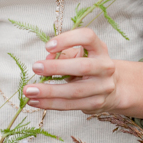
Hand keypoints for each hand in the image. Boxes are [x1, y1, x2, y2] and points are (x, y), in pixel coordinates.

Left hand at [22, 27, 142, 118]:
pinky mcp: (95, 104)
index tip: (48, 46)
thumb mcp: (79, 55)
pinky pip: (70, 105)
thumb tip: (46, 59)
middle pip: (82, 67)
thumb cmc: (89, 65)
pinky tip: (34, 101)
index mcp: (100, 49)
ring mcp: (102, 87)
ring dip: (48, 92)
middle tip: (35, 67)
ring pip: (74, 91)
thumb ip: (63, 54)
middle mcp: (105, 67)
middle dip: (56, 68)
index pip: (87, 37)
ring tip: (29, 91)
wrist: (113, 87)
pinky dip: (50, 104)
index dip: (67, 39)